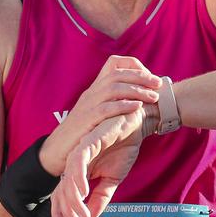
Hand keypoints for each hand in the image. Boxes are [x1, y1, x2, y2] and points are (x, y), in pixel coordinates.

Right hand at [38, 55, 160, 174]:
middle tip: (158, 84)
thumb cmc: (80, 135)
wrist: (57, 152)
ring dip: (136, 90)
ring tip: (153, 97)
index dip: (134, 65)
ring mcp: (87, 106)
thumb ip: (113, 105)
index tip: (150, 76)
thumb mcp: (97, 114)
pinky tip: (137, 107)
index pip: (113, 64)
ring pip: (113, 88)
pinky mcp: (85, 120)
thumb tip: (137, 100)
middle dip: (141, 76)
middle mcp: (91, 93)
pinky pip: (106, 108)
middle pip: (117, 74)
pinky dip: (123, 105)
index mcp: (95, 90)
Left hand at [50, 102, 152, 216]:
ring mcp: (80, 151)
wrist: (138, 123)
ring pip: (68, 178)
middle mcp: (76, 162)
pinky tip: (82, 191)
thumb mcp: (113, 178)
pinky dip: (78, 177)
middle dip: (66, 212)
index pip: (63, 195)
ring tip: (80, 216)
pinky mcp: (90, 140)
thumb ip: (101, 197)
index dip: (62, 214)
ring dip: (73, 200)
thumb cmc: (124, 146)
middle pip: (61, 190)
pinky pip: (79, 160)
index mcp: (79, 171)